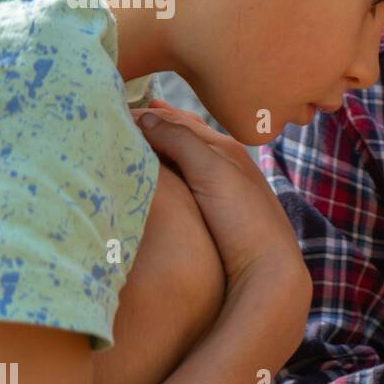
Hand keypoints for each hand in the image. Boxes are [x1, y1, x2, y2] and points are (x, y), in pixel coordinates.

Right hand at [131, 102, 305, 293]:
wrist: (268, 273)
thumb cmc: (245, 220)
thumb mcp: (212, 172)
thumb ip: (181, 140)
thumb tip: (146, 116)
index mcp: (226, 149)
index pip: (179, 121)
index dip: (148, 115)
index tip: (116, 111)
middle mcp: (226, 165)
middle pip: (182, 137)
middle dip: (154, 126)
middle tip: (120, 117)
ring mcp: (221, 191)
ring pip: (183, 161)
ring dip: (159, 149)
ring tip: (133, 139)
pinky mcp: (215, 217)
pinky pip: (185, 185)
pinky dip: (166, 174)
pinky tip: (155, 179)